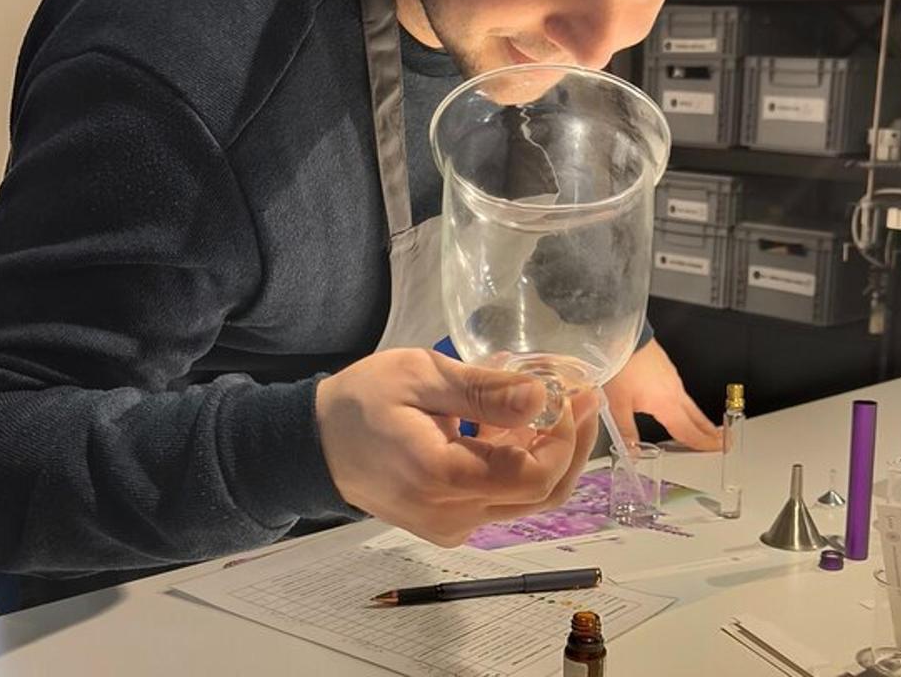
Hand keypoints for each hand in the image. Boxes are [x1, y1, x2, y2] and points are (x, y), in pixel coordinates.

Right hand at [315, 349, 599, 545]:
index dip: (565, 438)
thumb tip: (541, 397)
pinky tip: (515, 423)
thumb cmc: (362, 402)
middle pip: (540, 495)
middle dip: (571, 444)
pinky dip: (518, 461)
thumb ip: (483, 391)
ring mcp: (450, 525)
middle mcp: (450, 514)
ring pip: (525, 498)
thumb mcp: (422, 376)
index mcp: (440, 476)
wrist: (315, 445)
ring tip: (553, 401)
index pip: (532, 476)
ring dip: (547, 451)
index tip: (576, 393)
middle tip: (585, 397)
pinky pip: (501, 498)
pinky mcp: (449, 523)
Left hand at [602, 338, 720, 450]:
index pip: (689, 431)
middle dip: (711, 432)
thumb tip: (631, 451)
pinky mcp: (667, 369)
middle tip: (723, 441)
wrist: (621, 337)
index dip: (704, 444)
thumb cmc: (621, 366)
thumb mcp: (617, 406)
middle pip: (697, 418)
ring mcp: (672, 378)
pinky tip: (679, 406)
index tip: (718, 449)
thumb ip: (626, 432)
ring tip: (704, 428)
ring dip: (700, 419)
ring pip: (690, 405)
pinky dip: (687, 405)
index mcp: (667, 404)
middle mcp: (675, 392)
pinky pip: (682, 393)